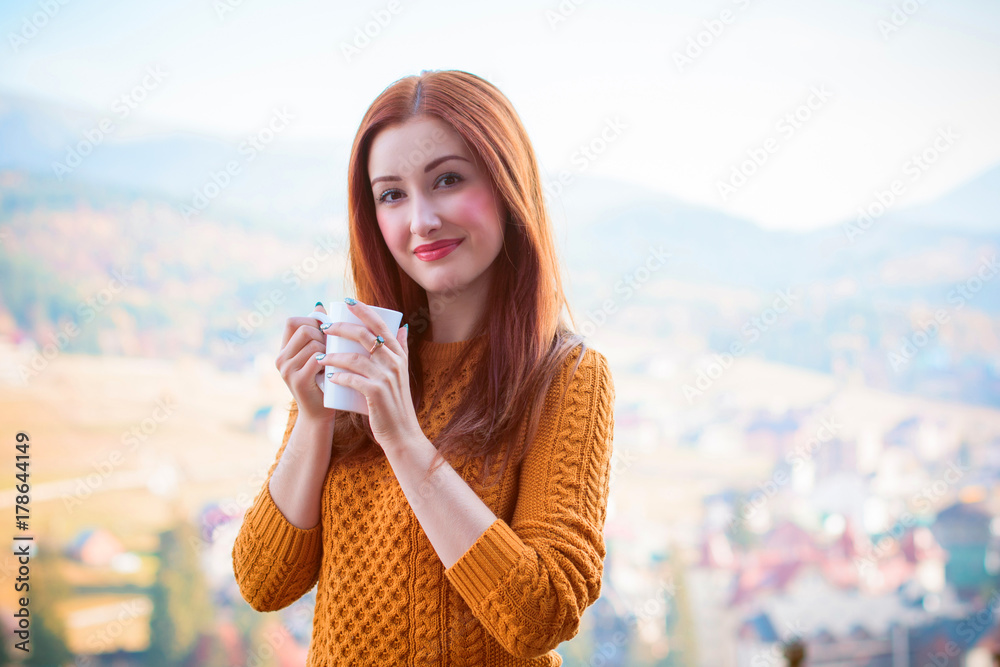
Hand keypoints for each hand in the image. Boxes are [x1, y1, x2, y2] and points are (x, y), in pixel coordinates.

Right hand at [275, 302, 335, 423]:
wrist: (319, 414)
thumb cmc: (323, 381)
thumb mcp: (318, 355)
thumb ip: (316, 333)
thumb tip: (320, 305)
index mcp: (283, 350)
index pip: (292, 321)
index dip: (311, 321)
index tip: (326, 333)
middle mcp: (280, 359)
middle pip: (304, 329)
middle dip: (323, 335)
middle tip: (333, 348)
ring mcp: (287, 370)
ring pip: (313, 343)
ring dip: (329, 348)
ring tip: (334, 360)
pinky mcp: (298, 380)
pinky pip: (317, 358)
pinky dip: (329, 359)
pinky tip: (334, 367)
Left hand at [317, 298, 421, 450]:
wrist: (401, 432)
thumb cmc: (396, 401)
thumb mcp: (403, 372)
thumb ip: (401, 349)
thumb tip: (402, 326)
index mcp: (398, 354)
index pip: (380, 324)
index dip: (364, 310)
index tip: (347, 301)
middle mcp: (394, 362)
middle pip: (365, 335)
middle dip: (342, 328)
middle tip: (325, 327)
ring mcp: (386, 378)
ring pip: (354, 358)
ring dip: (333, 355)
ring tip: (319, 356)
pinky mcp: (376, 394)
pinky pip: (353, 379)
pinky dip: (339, 376)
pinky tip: (328, 376)